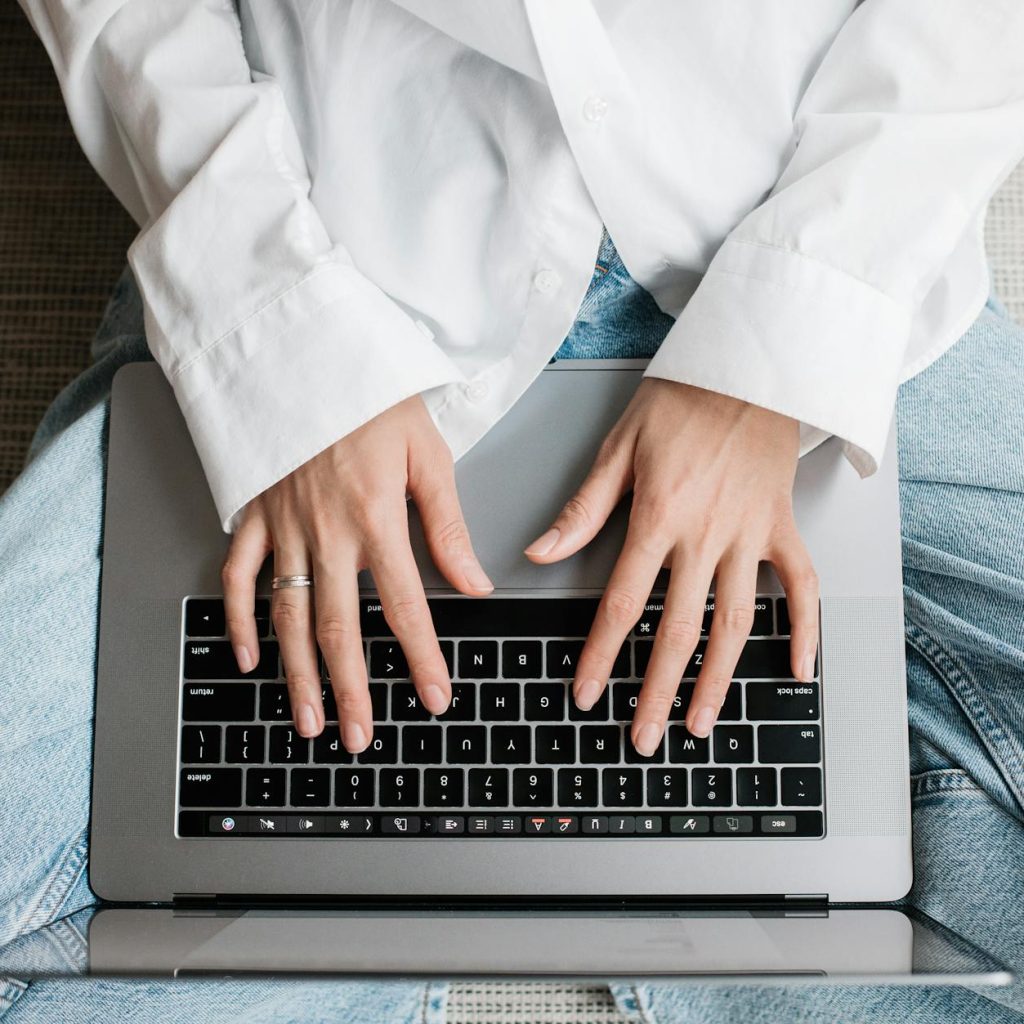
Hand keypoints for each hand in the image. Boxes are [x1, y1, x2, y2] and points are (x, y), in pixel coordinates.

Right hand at [222, 395, 492, 751]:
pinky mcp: (255, 515)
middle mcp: (327, 533)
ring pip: (288, 616)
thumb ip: (448, 525)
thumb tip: (475, 582)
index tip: (434, 699)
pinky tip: (247, 656)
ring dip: (297, 674)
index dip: (421, 659)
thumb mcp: (428, 455)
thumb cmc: (373, 398)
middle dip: (351, 690)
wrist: (309, 353)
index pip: (405, 607)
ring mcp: (284, 528)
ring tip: (307, 721)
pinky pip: (238, 575)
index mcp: (376, 519)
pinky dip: (238, 618)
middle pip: (340, 628)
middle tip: (360, 737)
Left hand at [525, 378, 817, 754]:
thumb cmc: (680, 401)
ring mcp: (750, 535)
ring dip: (719, 680)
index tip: (585, 693)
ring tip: (700, 724)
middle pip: (679, 629)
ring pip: (737, 622)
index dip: (600, 654)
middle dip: (656, 689)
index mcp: (658, 517)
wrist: (748, 367)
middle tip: (643, 737)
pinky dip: (805, 628)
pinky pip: (802, 585)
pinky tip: (797, 669)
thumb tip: (540, 552)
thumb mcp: (618, 448)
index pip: (623, 602)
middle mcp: (706, 535)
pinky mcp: (782, 527)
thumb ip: (583, 509)